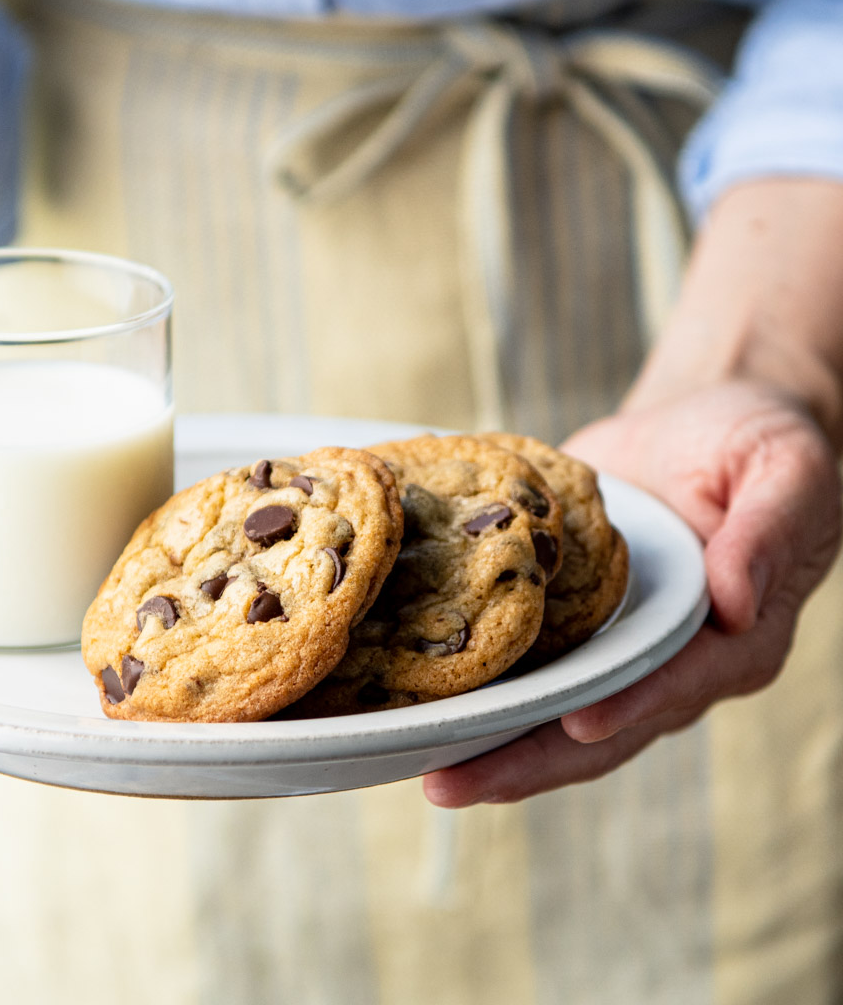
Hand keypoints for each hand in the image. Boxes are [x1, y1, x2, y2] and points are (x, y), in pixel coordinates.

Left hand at [422, 380, 840, 806]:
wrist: (698, 421)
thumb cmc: (754, 444)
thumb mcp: (785, 474)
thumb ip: (766, 534)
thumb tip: (735, 599)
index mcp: (732, 642)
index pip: (673, 686)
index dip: (625, 708)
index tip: (573, 725)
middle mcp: (670, 661)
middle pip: (597, 726)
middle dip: (526, 760)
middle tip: (449, 783)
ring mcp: (613, 645)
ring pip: (548, 707)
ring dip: (488, 739)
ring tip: (419, 763)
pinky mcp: (570, 618)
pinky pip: (524, 659)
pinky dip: (478, 680)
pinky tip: (420, 698)